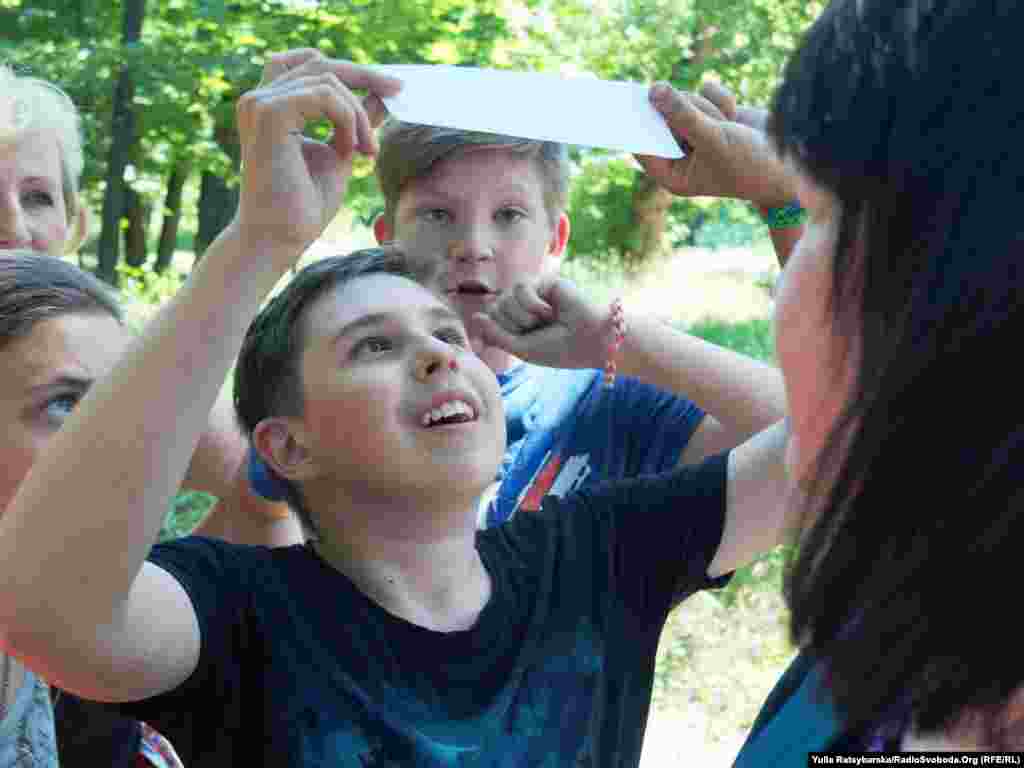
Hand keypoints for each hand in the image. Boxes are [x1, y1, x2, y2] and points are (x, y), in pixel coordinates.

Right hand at [233, 49, 401, 263]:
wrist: (280, 239)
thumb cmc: (304, 205)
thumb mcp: (341, 153)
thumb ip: (355, 122)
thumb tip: (382, 96)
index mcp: (270, 106)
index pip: (310, 64)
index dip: (351, 70)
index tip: (390, 86)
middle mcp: (258, 99)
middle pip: (319, 62)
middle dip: (364, 77)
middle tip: (397, 91)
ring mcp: (259, 104)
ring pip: (327, 80)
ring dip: (358, 114)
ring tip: (366, 150)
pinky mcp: (269, 114)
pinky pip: (324, 96)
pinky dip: (347, 119)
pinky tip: (350, 149)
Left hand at [469, 275, 609, 369]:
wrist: (588, 340)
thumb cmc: (557, 349)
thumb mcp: (520, 348)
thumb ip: (496, 334)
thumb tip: (474, 317)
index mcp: (515, 325)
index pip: (488, 320)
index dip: (500, 332)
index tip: (522, 340)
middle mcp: (521, 308)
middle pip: (494, 309)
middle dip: (513, 325)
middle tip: (536, 331)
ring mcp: (532, 294)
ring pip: (505, 298)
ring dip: (523, 316)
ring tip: (545, 321)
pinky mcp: (543, 281)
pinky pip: (520, 287)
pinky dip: (532, 304)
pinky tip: (549, 311)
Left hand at [636, 80, 796, 208]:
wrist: (791, 160)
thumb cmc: (751, 164)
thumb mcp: (714, 140)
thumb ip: (683, 116)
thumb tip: (654, 90)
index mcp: (672, 174)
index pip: (642, 145)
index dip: (637, 123)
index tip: (630, 100)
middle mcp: (679, 154)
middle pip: (661, 116)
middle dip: (687, 113)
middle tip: (707, 121)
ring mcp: (694, 132)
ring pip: (684, 99)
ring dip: (707, 107)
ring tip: (726, 126)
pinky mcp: (711, 114)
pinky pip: (703, 90)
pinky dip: (721, 99)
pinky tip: (734, 116)